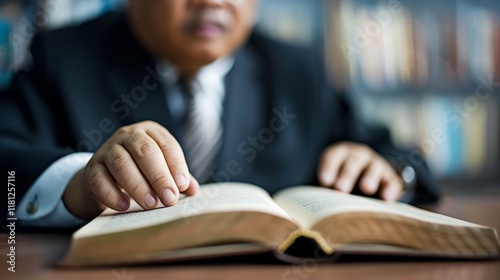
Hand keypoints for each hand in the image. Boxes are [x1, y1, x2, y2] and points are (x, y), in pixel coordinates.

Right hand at [63, 121, 198, 218]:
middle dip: (159, 176)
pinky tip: (124, 206)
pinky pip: (99, 179)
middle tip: (169, 198)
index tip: (182, 185)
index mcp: (150, 132)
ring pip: (121, 163)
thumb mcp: (161, 169)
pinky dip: (112, 193)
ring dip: (138, 185)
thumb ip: (177, 178)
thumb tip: (194, 190)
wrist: (104, 176)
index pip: (166, 145)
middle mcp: (128, 136)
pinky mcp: (92, 167)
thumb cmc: (142, 171)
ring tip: (151, 204)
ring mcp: (107, 149)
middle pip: (144, 151)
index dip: (176, 165)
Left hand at [317, 142, 402, 200]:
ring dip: (370, 177)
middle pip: (353, 162)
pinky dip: (390, 189)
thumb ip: (327, 189)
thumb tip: (320, 206)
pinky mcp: (390, 178)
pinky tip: (386, 199)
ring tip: (366, 188)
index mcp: (342, 154)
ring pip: (374, 167)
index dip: (329, 167)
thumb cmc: (343, 181)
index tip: (325, 181)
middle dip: (347, 175)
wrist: (368, 180)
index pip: (334, 156)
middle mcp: (359, 156)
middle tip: (340, 189)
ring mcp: (376, 165)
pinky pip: (392, 182)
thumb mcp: (333, 181)